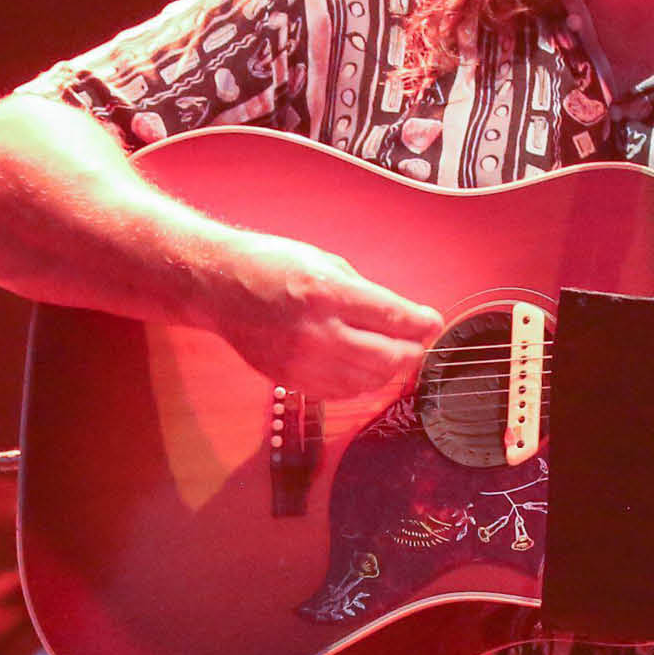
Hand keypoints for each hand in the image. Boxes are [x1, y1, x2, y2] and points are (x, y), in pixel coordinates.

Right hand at [210, 234, 445, 398]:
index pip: (393, 317)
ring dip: (388, 370)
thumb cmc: (272, 265)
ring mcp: (301, 361)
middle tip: (418, 343)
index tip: (433, 323)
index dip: (422, 323)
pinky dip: (360, 383)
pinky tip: (364, 369)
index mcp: (328, 293)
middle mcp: (316, 331)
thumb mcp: (324, 262)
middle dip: (411, 351)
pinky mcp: (289, 379)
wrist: (220, 286)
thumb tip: (402, 318)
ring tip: (394, 356)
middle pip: (387, 357)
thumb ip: (364, 293)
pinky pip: (339, 392)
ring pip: (367, 381)